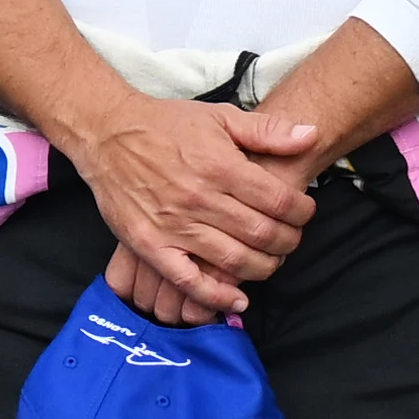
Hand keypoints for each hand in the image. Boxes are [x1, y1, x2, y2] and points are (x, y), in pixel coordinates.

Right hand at [52, 89, 317, 320]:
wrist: (108, 133)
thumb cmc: (165, 125)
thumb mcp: (220, 117)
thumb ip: (268, 130)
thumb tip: (311, 135)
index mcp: (221, 167)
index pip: (279, 201)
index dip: (301, 212)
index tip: (303, 212)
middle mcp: (200, 199)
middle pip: (262, 234)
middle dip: (288, 241)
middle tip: (291, 239)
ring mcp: (174, 226)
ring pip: (234, 261)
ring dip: (263, 268)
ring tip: (270, 262)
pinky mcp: (150, 245)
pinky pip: (188, 280)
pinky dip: (216, 296)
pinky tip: (237, 301)